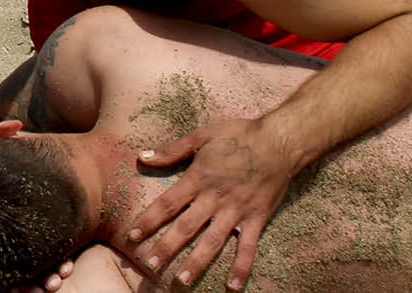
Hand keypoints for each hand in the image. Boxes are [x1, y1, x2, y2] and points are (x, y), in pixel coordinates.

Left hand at [127, 117, 289, 288]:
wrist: (279, 142)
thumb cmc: (238, 135)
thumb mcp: (201, 136)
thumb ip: (172, 150)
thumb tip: (142, 157)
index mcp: (198, 178)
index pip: (167, 204)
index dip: (148, 221)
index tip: (132, 236)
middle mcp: (215, 198)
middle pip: (186, 227)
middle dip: (166, 247)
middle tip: (150, 266)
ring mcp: (237, 211)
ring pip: (213, 242)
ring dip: (197, 262)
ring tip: (182, 280)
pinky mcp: (257, 219)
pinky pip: (248, 247)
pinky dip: (241, 267)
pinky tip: (232, 286)